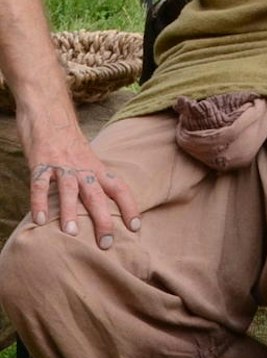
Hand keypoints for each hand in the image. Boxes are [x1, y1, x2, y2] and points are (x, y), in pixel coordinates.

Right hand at [25, 127, 141, 249]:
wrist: (50, 114)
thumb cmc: (69, 142)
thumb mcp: (87, 159)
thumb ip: (93, 178)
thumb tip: (101, 204)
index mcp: (96, 168)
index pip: (119, 188)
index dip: (130, 207)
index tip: (136, 227)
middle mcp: (82, 168)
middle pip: (97, 195)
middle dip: (103, 220)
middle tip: (106, 243)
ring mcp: (61, 165)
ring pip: (70, 190)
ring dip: (71, 211)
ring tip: (72, 233)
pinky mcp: (40, 163)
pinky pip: (40, 184)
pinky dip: (39, 202)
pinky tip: (39, 220)